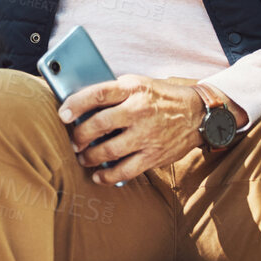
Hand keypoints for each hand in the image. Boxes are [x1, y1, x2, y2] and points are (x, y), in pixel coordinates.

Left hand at [59, 75, 207, 185]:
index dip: (75, 104)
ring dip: (89, 157)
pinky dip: (107, 176)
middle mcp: (139, 111)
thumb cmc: (161, 97)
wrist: (198, 113)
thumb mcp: (139, 84)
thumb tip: (80, 104)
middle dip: (79, 135)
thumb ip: (114, 92)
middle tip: (74, 141)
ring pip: (108, 150)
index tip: (63, 114)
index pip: (97, 94)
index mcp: (133, 89)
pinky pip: (124, 171)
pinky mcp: (153, 155)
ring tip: (83, 157)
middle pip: (99, 124)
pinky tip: (98, 175)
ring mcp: (146, 135)